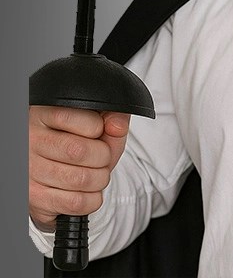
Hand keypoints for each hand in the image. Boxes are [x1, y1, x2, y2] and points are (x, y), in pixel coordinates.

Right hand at [29, 105, 129, 231]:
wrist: (48, 175)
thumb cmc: (73, 145)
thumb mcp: (95, 125)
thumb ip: (112, 119)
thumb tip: (117, 124)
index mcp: (45, 114)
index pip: (81, 120)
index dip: (99, 129)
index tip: (97, 133)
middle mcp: (32, 140)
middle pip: (80, 152)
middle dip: (103, 157)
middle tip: (101, 158)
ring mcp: (30, 170)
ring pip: (80, 179)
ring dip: (99, 180)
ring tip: (95, 174)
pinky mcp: (34, 198)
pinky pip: (76, 203)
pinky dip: (92, 199)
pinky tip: (87, 191)